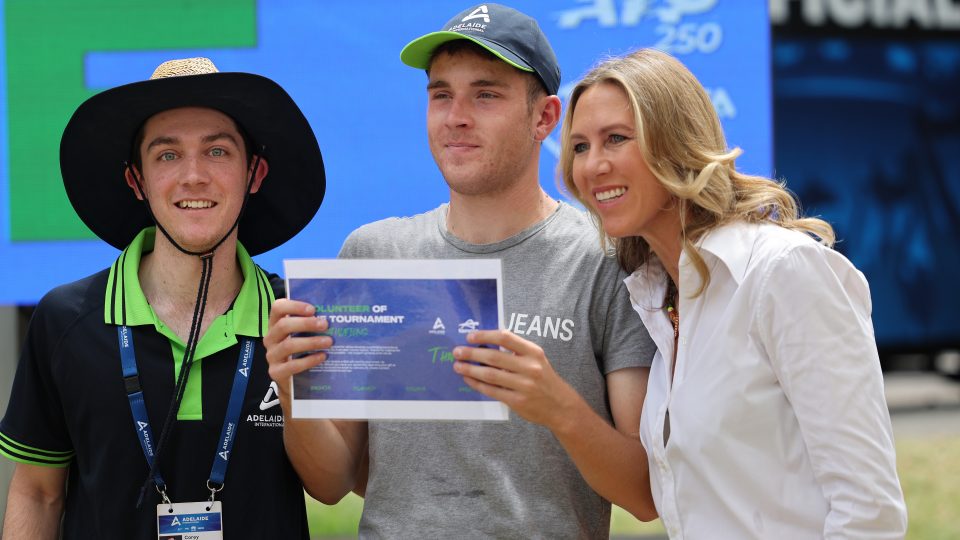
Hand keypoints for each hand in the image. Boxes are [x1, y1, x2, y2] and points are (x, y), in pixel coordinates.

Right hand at [264, 299, 333, 394]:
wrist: (292, 380)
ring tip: (328, 342)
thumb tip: (333, 315)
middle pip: (284, 326)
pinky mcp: (275, 372)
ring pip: (289, 345)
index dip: (294, 306)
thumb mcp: (302, 335)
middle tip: (325, 325)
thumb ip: (311, 324)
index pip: (278, 308)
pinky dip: (309, 360)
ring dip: (311, 342)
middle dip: (306, 324)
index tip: (313, 309)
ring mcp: (271, 355)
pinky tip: (322, 356)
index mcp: (275, 324)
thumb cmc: (300, 351)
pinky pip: (292, 365)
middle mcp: (270, 338)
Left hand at [452, 330, 579, 429]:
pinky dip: (477, 384)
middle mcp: (529, 367)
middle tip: (457, 352)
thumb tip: (485, 344)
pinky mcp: (518, 401)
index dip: (485, 335)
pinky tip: (468, 380)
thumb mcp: (536, 359)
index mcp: (533, 352)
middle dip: (471, 353)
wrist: (561, 406)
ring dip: (470, 369)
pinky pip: (492, 391)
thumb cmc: (544, 378)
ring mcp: (524, 385)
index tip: (470, 336)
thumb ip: (516, 351)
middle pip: (494, 356)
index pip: (506, 337)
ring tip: (458, 366)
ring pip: (490, 375)